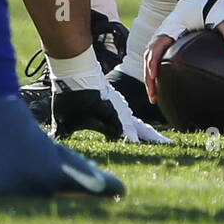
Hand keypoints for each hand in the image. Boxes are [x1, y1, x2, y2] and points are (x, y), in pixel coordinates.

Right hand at [51, 74, 170, 143]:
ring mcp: (117, 112)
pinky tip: (139, 142)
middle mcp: (119, 116)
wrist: (71, 78)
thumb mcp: (66, 122)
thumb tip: (51, 144)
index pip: (132, 132)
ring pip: (138, 128)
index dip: (143, 139)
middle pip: (141, 130)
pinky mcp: (113, 109)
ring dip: (150, 138)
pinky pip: (125, 125)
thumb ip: (64, 133)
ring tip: (166, 145)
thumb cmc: (70, 98)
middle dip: (154, 139)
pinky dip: (133, 134)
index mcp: (113, 120)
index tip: (159, 145)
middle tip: (171, 146)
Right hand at [144, 0, 223, 102]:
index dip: (153, 62)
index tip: (154, 77)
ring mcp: (166, 36)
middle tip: (153, 96)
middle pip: (149, 56)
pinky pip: (160, 56)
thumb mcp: (222, 15)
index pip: (157, 46)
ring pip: (151, 58)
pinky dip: (159, 70)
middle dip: (148, 76)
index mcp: (173, 26)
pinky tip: (167, 85)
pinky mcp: (170, 40)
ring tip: (155, 97)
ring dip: (150, 76)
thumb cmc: (213, 4)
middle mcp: (165, 32)